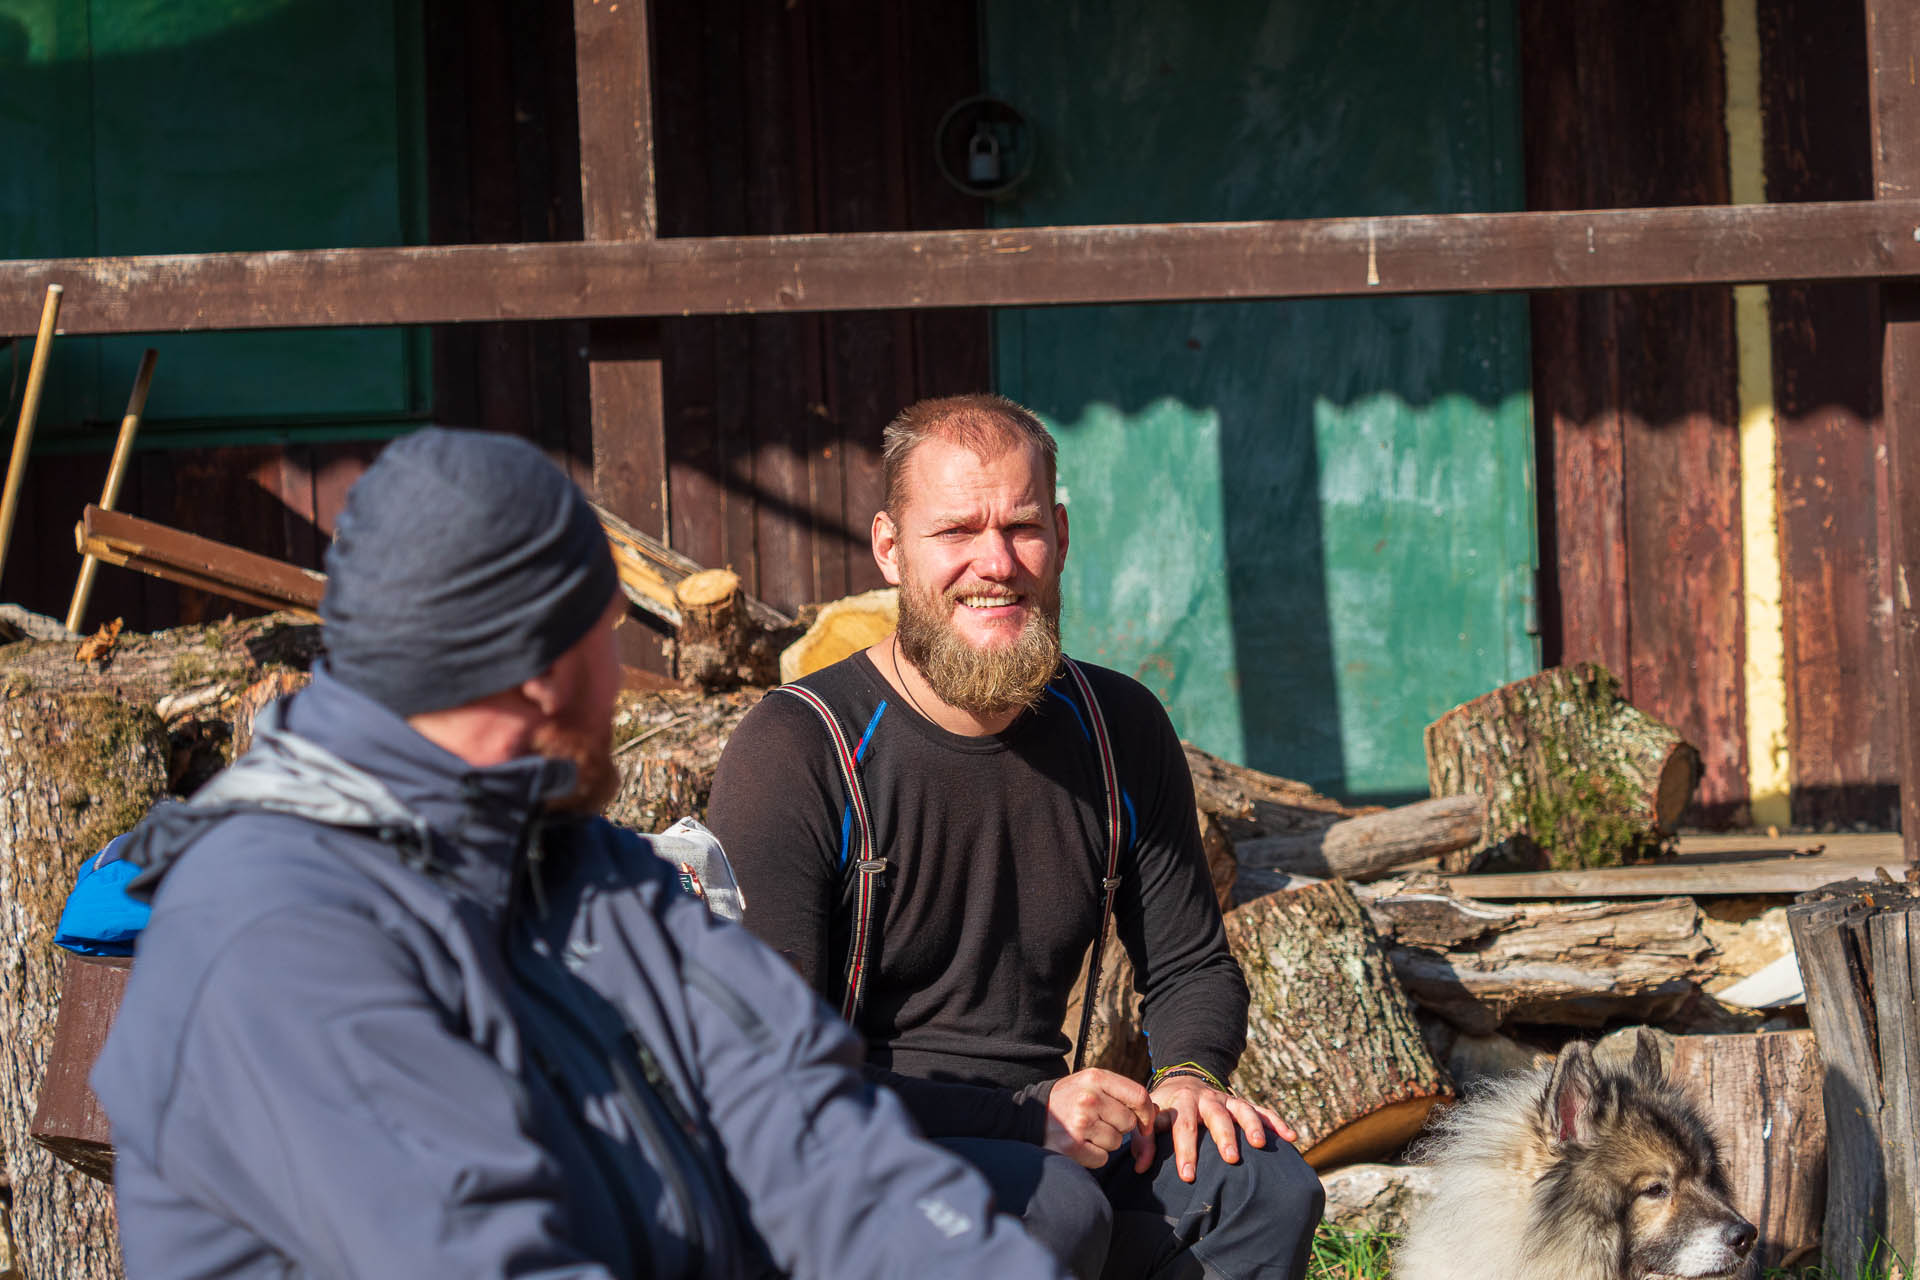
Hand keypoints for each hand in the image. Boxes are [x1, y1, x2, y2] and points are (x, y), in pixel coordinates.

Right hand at [1042, 1068, 1156, 1170]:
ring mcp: (1081, 1122)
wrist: (1030, 1114)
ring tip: (1086, 1132)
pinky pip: (1102, 1158)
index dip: (1147, 1113)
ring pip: (1116, 1142)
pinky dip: (1094, 1156)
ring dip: (1105, 1142)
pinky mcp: (1073, 1145)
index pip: (1138, 1095)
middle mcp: (1089, 1098)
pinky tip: (1079, 1144)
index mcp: (1096, 1078)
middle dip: (1118, 1127)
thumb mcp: (1091, 1084)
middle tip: (1098, 1122)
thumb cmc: (1069, 1099)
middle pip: (1128, 1122)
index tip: (1144, 1123)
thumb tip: (1155, 1111)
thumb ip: (1120, 1093)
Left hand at [1148, 1074, 1295, 1182]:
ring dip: (1251, 1126)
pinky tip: (1290, 1137)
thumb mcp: (1149, 1119)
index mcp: (1180, 1102)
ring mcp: (1226, 1100)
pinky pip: (1262, 1111)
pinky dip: (1276, 1122)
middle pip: (1216, 1116)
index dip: (1185, 1150)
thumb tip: (1140, 1168)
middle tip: (1231, 1159)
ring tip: (1259, 1145)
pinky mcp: (1241, 1104)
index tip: (1188, 1175)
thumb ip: (1142, 1141)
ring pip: (1242, 1109)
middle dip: (1223, 1137)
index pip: (1182, 1125)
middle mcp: (1206, 1099)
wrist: (1182, 1083)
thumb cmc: (1164, 1110)